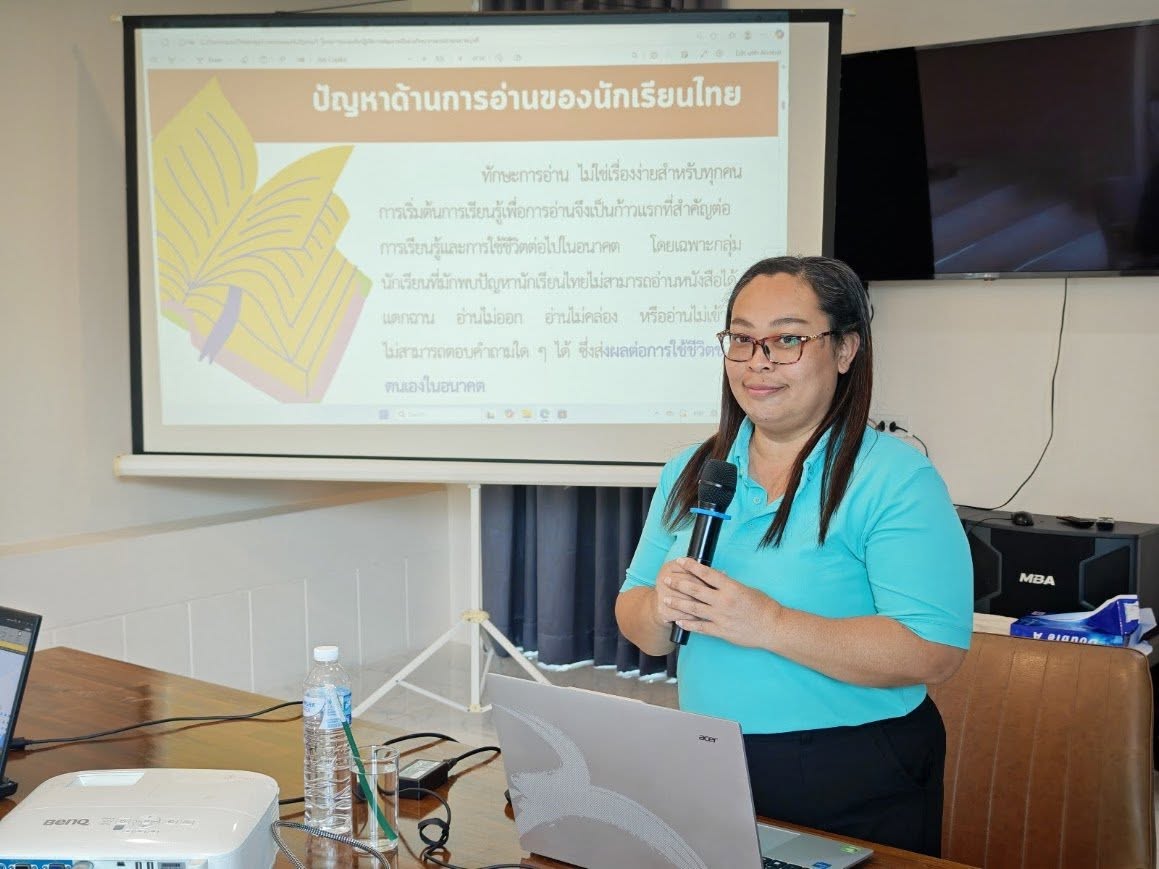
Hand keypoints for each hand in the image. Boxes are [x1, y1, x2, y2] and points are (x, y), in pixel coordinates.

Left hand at [663, 558, 782, 648]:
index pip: (706, 573)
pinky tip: (678, 620)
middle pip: (695, 590)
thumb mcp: (746, 589)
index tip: (681, 561)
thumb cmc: (763, 606)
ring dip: (678, 603)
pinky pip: (701, 627)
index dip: (691, 566)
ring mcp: (721, 617)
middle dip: (679, 584)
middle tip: (666, 579)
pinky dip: (688, 624)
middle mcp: (723, 601)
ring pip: (694, 608)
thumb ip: (729, 585)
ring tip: (666, 598)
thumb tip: (717, 578)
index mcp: (731, 587)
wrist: (773, 627)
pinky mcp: (721, 631)